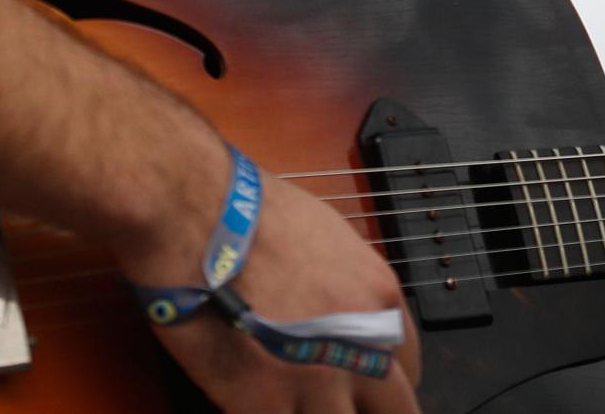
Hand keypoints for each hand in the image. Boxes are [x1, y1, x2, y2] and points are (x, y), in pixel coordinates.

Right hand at [119, 161, 422, 411]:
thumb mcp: (329, 237)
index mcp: (379, 298)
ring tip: (295, 401)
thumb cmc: (252, 211)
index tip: (367, 385)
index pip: (410, 365)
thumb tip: (346, 313)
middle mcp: (360, 344)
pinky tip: (255, 400)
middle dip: (371, 410)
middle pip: (397, 409)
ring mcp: (315, 382)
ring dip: (320, 413)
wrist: (195, 215)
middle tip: (337, 402)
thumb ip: (350, 288)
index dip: (387, 378)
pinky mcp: (264, 404)